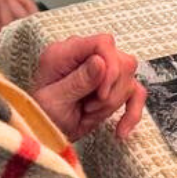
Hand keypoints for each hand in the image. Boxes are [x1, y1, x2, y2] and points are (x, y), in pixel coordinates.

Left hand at [31, 33, 146, 141]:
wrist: (43, 135)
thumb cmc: (41, 116)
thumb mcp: (53, 101)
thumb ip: (77, 81)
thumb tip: (100, 61)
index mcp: (65, 53)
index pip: (103, 43)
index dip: (111, 66)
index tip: (102, 93)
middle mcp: (84, 57)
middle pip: (122, 60)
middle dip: (111, 90)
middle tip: (89, 107)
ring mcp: (100, 72)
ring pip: (129, 78)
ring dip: (114, 102)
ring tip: (89, 114)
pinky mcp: (111, 88)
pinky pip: (135, 94)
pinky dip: (132, 113)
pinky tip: (121, 131)